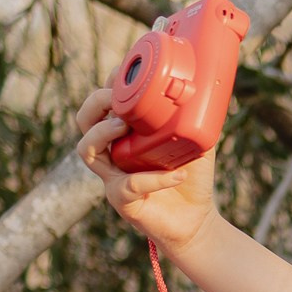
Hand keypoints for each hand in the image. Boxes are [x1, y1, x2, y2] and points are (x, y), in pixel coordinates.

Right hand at [74, 85, 219, 254]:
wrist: (197, 220)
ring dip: (103, 132)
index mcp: (124, 133)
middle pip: (84, 120)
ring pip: (88, 150)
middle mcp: (112, 152)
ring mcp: (112, 177)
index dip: (109, 85)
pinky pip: (128, 185)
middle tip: (118, 98)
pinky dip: (154, 179)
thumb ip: (194, 116)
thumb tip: (207, 84)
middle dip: (97, 103)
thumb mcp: (196, 139)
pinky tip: (177, 175)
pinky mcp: (122, 201)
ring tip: (126, 126)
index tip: (124, 72)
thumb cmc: (191, 176)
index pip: (103, 103)